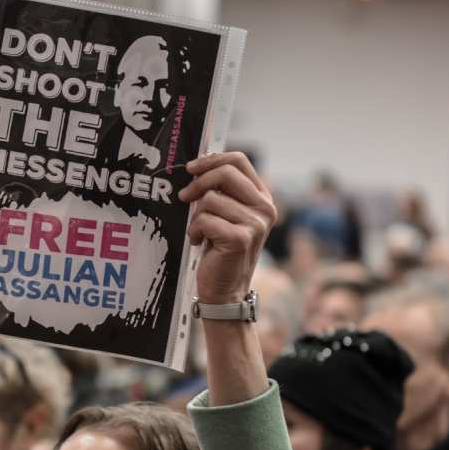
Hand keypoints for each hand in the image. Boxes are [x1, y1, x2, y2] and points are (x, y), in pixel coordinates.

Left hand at [179, 152, 276, 303]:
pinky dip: (194, 231)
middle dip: (198, 183)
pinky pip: (204, 220)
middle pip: (225, 173)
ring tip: (199, 232)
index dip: (212, 160)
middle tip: (183, 197)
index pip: (239, 161)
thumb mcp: (225, 215)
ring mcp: (255, 223)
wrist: (225, 289)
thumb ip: (221, 191)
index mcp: (262, 197)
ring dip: (196, 216)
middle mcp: (264, 208)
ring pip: (210, 199)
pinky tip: (198, 242)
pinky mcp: (240, 238)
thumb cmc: (220, 249)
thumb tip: (197, 167)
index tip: (192, 168)